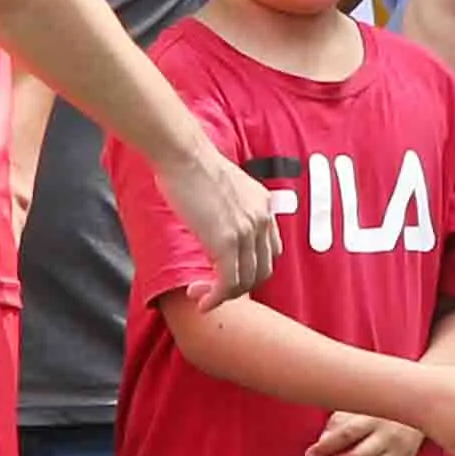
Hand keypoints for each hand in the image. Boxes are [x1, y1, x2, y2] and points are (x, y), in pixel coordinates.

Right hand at [165, 138, 281, 301]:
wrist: (184, 154)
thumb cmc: (192, 164)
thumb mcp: (224, 186)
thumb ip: (229, 207)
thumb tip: (214, 225)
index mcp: (263, 205)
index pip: (270, 250)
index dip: (251, 268)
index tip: (226, 273)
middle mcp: (262, 219)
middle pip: (263, 270)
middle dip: (240, 286)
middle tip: (214, 289)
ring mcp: (247, 232)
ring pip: (246, 281)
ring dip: (224, 295)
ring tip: (201, 295)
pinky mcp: (226, 242)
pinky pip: (228, 283)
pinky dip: (216, 298)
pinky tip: (201, 301)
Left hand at [306, 411, 428, 455]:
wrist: (421, 407)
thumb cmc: (380, 408)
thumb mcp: (359, 405)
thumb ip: (339, 423)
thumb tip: (322, 445)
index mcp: (374, 417)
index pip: (346, 435)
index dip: (325, 448)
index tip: (310, 455)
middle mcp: (388, 436)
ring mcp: (398, 453)